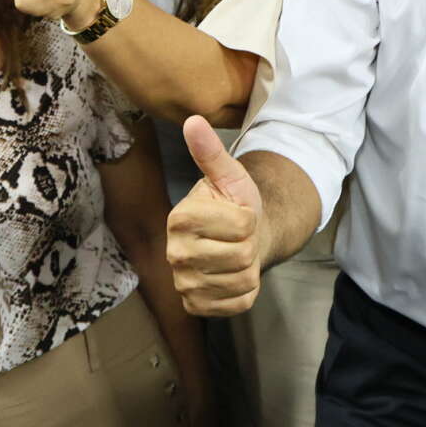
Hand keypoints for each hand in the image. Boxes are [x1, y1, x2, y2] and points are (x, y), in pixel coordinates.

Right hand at [167, 116, 264, 316]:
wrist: (237, 239)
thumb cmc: (234, 204)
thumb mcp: (229, 175)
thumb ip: (212, 152)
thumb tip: (193, 120)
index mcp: (180, 219)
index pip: (241, 225)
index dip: (249, 218)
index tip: (238, 212)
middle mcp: (175, 255)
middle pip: (242, 255)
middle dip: (251, 243)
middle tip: (239, 235)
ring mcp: (184, 284)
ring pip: (242, 280)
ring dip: (250, 267)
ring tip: (237, 253)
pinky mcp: (197, 306)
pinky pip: (239, 303)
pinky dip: (247, 290)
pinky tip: (235, 275)